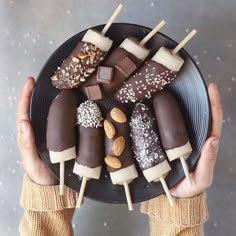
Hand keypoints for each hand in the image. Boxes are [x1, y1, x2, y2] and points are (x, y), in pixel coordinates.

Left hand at [17, 77, 57, 184]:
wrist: (52, 184)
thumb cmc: (40, 173)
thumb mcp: (31, 160)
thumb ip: (27, 144)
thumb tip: (24, 123)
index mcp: (26, 135)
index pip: (23, 112)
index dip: (26, 96)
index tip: (31, 82)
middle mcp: (36, 131)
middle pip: (33, 109)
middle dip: (36, 93)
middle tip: (44, 80)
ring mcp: (47, 133)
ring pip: (45, 114)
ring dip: (48, 100)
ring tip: (56, 88)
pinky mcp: (57, 136)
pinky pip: (56, 121)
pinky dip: (58, 111)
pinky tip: (66, 105)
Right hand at [170, 83, 222, 197]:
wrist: (174, 194)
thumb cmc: (190, 186)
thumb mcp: (202, 177)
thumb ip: (208, 160)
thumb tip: (213, 139)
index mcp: (207, 145)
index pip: (214, 122)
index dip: (214, 104)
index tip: (211, 88)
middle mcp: (196, 138)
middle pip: (201, 115)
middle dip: (201, 98)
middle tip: (196, 82)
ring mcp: (183, 139)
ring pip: (186, 119)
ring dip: (185, 103)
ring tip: (179, 89)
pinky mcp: (171, 141)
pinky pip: (172, 126)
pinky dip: (170, 115)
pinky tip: (163, 106)